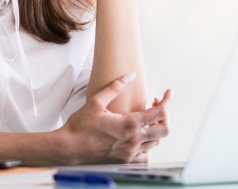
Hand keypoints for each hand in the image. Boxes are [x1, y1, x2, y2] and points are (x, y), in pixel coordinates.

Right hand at [57, 73, 172, 163]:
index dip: (168, 100)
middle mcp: (133, 140)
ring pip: (156, 142)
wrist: (68, 149)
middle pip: (164, 129)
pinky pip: (145, 156)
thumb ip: (115, 87)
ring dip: (156, 129)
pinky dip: (148, 146)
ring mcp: (130, 153)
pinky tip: (139, 138)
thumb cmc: (80, 126)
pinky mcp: (124, 162)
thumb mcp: (96, 102)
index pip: (160, 112)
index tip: (169, 93)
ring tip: (146, 119)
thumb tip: (131, 75)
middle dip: (165, 115)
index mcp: (129, 124)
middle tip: (156, 105)